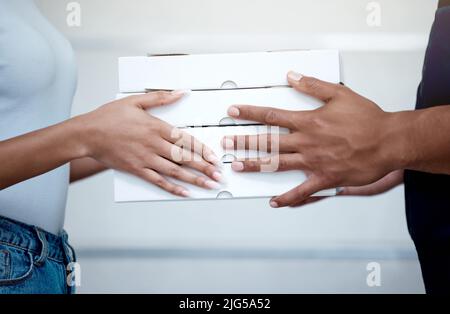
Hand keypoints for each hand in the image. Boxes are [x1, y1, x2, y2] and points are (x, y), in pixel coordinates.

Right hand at [78, 91, 221, 196]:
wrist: (87, 134)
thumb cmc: (109, 117)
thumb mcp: (136, 101)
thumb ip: (161, 98)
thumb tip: (181, 92)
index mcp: (156, 127)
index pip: (186, 139)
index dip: (202, 149)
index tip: (214, 157)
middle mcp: (153, 144)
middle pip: (184, 158)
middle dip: (205, 167)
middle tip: (219, 175)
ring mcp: (146, 159)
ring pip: (175, 171)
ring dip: (194, 179)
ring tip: (209, 185)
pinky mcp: (137, 169)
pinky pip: (158, 181)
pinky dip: (172, 188)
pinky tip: (185, 192)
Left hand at [223, 72, 403, 206]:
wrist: (389, 142)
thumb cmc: (368, 119)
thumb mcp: (340, 94)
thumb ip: (313, 86)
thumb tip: (292, 76)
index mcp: (308, 122)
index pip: (271, 116)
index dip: (250, 113)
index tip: (234, 112)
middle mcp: (306, 142)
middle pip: (268, 142)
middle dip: (244, 141)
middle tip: (226, 143)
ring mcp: (313, 162)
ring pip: (277, 164)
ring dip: (255, 165)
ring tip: (238, 165)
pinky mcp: (324, 178)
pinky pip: (302, 191)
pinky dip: (288, 198)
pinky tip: (275, 201)